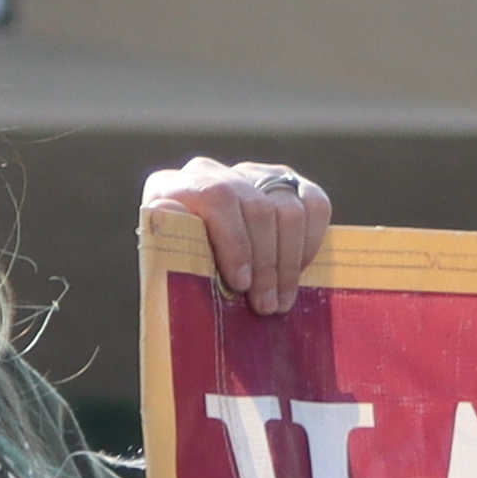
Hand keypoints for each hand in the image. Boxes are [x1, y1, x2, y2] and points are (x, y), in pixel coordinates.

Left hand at [149, 157, 330, 311]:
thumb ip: (163, 244)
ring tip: (281, 299)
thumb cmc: (174, 275)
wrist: (190, 266)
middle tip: (267, 305)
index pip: (218, 198)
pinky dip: (312, 241)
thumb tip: (165, 215)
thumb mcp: (161, 265)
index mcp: (172, 187)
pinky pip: (315, 204)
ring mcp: (251, 175)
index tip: (241, 283)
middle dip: (266, 264)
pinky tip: (298, 270)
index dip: (236, 242)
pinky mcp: (285, 183)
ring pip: (289, 211)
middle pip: (259, 209)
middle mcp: (212, 172)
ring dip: (289, 262)